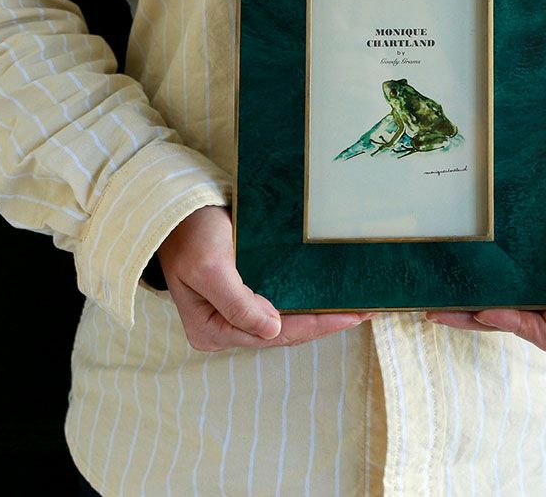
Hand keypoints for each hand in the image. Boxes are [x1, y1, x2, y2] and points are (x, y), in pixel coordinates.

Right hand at [156, 205, 375, 350]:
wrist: (177, 211)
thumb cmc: (189, 236)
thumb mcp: (209, 268)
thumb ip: (238, 303)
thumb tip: (273, 330)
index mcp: (214, 330)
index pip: (275, 334)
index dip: (315, 325)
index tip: (350, 316)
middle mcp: (228, 327)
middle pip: (286, 331)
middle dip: (326, 322)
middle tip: (367, 311)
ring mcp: (238, 310)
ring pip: (289, 318)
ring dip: (322, 312)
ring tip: (360, 307)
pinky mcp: (248, 292)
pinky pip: (285, 301)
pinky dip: (309, 298)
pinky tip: (333, 295)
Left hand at [423, 136, 545, 350]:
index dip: (516, 326)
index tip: (485, 309)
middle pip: (519, 324)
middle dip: (479, 320)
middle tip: (439, 312)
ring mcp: (544, 278)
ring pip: (506, 307)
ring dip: (472, 310)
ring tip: (436, 307)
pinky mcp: (528, 261)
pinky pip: (503, 282)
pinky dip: (479, 286)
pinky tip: (453, 281)